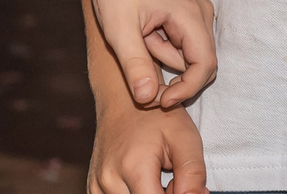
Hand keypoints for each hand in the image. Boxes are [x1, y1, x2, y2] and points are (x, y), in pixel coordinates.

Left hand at [79, 0, 216, 106]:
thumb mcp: (119, 30)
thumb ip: (136, 66)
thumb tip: (149, 100)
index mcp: (191, 13)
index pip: (205, 64)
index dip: (186, 89)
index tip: (158, 102)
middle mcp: (201, 10)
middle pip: (200, 62)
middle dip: (172, 77)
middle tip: (139, 81)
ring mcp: (195, 9)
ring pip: (188, 53)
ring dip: (162, 58)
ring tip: (135, 40)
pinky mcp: (186, 11)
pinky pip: (181, 42)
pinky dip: (161, 47)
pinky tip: (142, 34)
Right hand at [89, 100, 206, 193]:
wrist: (124, 101)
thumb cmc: (156, 116)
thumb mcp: (185, 138)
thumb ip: (193, 174)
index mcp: (134, 168)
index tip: (180, 183)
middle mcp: (109, 180)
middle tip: (172, 179)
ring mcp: (97, 185)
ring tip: (157, 176)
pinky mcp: (94, 188)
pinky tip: (143, 182)